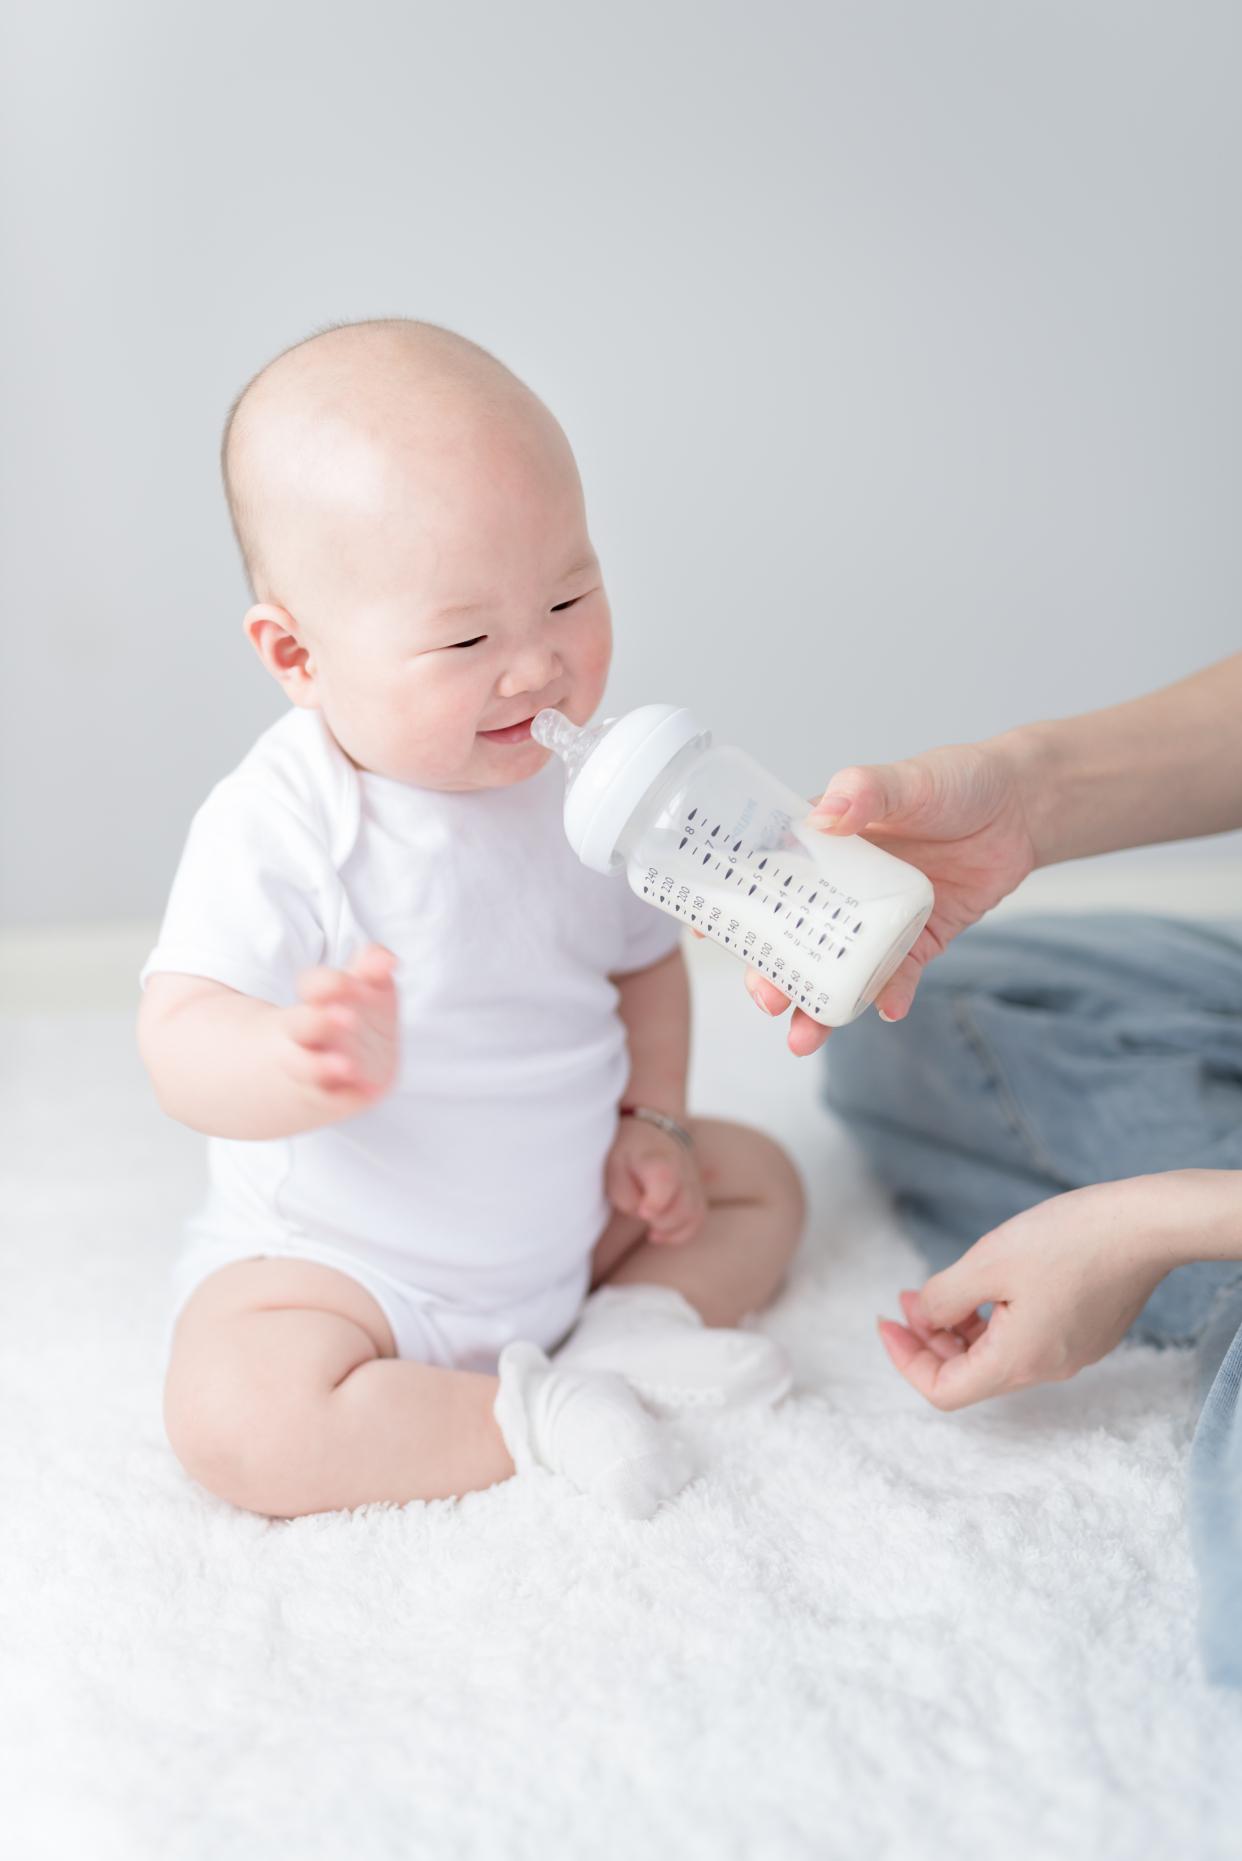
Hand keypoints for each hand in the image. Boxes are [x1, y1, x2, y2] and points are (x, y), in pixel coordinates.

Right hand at [276, 944, 399, 1118]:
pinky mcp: (330, 1098)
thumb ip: (372, 969)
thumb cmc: (351, 1018)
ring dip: (324, 1066)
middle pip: (302, 1025)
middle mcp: (308, 1034)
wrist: (337, 1073)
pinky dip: (346, 1098)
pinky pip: (332, 1100)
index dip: (326, 983)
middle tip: (347, 1018)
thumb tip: (388, 958)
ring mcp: (315, 1068)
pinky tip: (366, 1093)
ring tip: (348, 1067)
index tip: (346, 980)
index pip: (312, 986)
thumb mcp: (361, 990)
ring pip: (308, 1068)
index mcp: (316, 1002)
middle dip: (319, 1021)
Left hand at [605, 1116, 706, 1245]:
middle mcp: (682, 1170)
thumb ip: (623, 1193)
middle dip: (662, 1221)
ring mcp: (693, 1181)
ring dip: (672, 1230)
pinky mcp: (698, 1191)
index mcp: (659, 1160)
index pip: (666, 1181)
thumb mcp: (613, 1165)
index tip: (643, 1212)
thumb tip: (641, 1212)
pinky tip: (662, 1233)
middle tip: (644, 1215)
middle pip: (683, 1206)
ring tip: (652, 1232)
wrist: (655, 1127)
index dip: (655, 1204)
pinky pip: (698, 1217)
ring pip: (694, 1214)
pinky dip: (682, 1231)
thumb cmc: (630, 1149)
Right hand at [745, 738, 1039, 1054]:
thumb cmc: (956, 782)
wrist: (1020, 809)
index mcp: (823, 844)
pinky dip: (893, 995)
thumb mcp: (909, 778)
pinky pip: (900, 974)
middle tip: (765, 999)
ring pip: (840, 970)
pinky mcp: (920, 939)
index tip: (704, 938)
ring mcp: (878, 919)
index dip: (734, 908)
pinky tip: (889, 1010)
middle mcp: (843, 888)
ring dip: (820, 1005)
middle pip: (796, 938)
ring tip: (803, 1039)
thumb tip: (825, 814)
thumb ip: (866, 791)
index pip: (766, 877)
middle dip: (775, 974)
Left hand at [874, 1176, 1183, 1409]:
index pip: (944, 1390)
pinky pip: (1027, 1339)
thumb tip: (922, 1320)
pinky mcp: (1088, 1333)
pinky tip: (990, 1283)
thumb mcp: (986, 1264)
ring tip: (942, 1287)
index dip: (906, 1360)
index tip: (887, 1322)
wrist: (1144, 1226)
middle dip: (930, 1338)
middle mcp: (1045, 1368)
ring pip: (998, 1355)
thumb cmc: (1066, 1240)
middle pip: (970, 1374)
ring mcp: (1071, 1353)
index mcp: (1017, 1361)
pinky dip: (994, 1320)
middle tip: (908, 1297)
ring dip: (961, 1328)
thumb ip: (943, 1299)